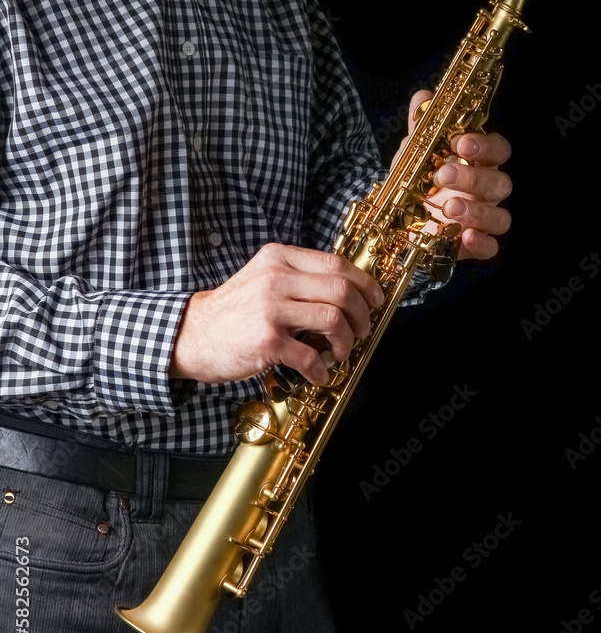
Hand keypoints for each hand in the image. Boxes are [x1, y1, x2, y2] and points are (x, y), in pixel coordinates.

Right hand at [169, 243, 383, 385]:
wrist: (192, 335)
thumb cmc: (233, 311)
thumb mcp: (263, 278)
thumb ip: (298, 277)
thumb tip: (347, 291)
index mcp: (279, 258)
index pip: (337, 263)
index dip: (365, 283)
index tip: (375, 300)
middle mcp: (276, 278)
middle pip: (342, 290)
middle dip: (363, 314)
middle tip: (363, 330)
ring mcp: (270, 308)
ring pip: (333, 318)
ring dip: (347, 341)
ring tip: (341, 352)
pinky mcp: (266, 340)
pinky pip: (310, 356)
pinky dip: (321, 370)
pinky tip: (319, 374)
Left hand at [392, 90, 512, 260]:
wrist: (398, 219)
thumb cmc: (416, 181)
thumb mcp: (414, 154)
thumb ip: (421, 127)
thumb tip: (423, 97)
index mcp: (478, 163)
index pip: (498, 150)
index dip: (486, 145)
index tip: (460, 142)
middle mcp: (486, 191)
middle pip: (501, 183)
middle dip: (474, 177)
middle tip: (443, 174)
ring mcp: (482, 220)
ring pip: (501, 217)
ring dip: (478, 211)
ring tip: (448, 207)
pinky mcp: (471, 246)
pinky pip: (491, 248)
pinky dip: (481, 244)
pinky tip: (465, 237)